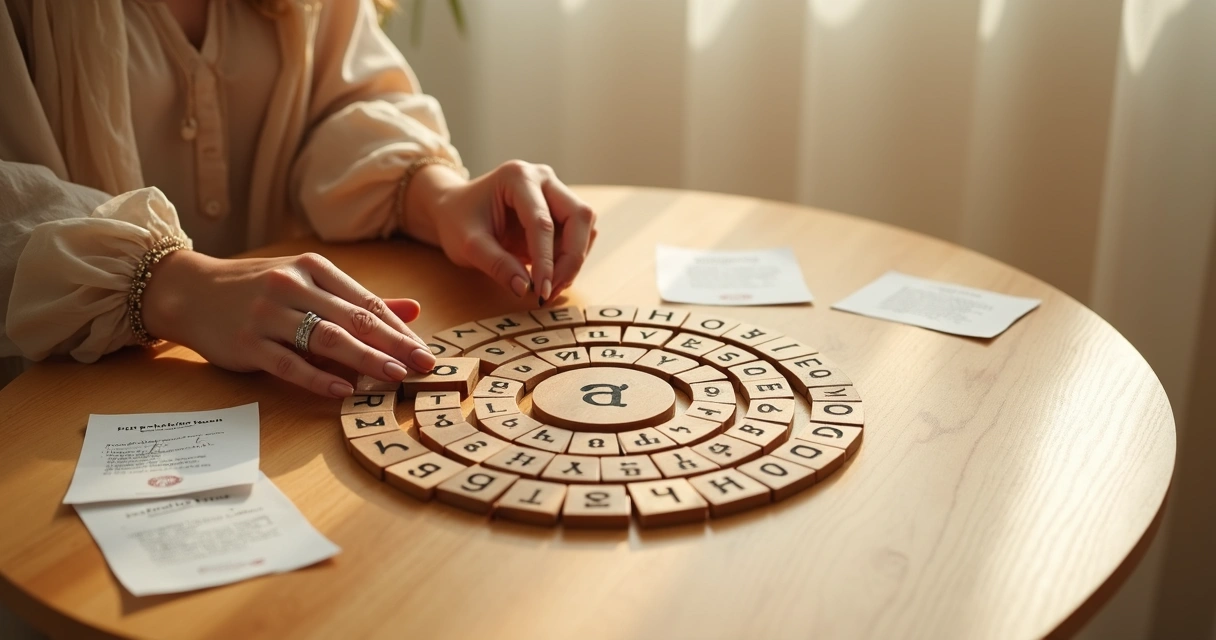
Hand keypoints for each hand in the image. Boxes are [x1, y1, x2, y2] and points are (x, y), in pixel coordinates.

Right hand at [140, 251, 435, 397]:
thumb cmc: (258, 289)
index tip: (425, 352)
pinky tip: (343, 390)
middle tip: (423, 366)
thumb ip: (359, 300)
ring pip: (325, 339)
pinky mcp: (246, 342)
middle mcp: (292, 287)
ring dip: (364, 359)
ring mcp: (267, 314)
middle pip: (352, 320)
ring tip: (393, 376)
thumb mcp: (308, 284)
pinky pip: (288, 363)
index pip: (366, 302)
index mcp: (313, 269)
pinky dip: (318, 378)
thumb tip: (413, 311)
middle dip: (393, 345)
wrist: (190, 291)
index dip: (398, 329)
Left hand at [403, 160, 597, 303]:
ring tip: (547, 286)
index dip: (546, 260)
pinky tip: (550, 275)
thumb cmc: (457, 221)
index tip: (541, 291)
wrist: (454, 210)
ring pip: (585, 227)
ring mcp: (555, 192)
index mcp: (518, 177)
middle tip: (551, 290)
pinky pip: (580, 235)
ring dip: (573, 260)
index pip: (543, 222)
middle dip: (571, 258)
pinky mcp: (560, 210)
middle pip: (579, 216)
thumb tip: (524, 288)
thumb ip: (496, 265)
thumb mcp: (468, 245)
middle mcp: (543, 179)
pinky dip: (571, 259)